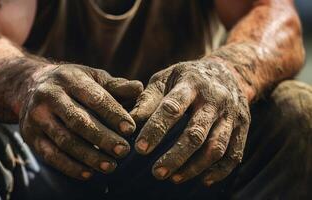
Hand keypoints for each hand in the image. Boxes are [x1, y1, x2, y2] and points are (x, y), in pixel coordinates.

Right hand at [20, 64, 142, 179]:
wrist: (30, 85)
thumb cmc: (73, 83)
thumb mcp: (92, 77)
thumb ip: (115, 86)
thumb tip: (139, 88)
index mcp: (69, 78)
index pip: (94, 98)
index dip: (113, 114)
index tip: (131, 129)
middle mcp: (49, 95)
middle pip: (78, 121)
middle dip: (103, 138)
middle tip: (124, 151)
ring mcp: (36, 116)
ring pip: (64, 140)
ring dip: (89, 156)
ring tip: (111, 166)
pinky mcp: (29, 135)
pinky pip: (50, 155)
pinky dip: (70, 166)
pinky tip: (89, 173)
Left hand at [131, 59, 250, 184]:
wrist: (229, 70)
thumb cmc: (187, 77)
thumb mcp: (165, 78)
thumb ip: (148, 99)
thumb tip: (130, 122)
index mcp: (191, 83)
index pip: (172, 108)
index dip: (155, 129)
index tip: (140, 149)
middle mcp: (214, 99)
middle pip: (196, 133)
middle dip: (175, 156)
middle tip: (157, 173)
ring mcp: (232, 114)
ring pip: (216, 147)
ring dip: (195, 167)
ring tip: (174, 178)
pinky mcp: (243, 126)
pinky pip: (234, 154)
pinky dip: (219, 171)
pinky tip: (203, 180)